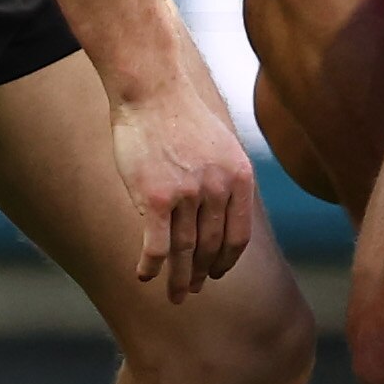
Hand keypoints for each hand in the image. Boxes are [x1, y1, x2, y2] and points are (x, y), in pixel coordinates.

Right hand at [110, 76, 258, 303]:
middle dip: (201, 274)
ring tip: (174, 295)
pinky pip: (157, 245)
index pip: (237, 235)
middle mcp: (219, 189)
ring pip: (184, 252)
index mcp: (239, 177)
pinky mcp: (157, 198)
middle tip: (191, 291)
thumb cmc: (178, 114)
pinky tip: (144, 276)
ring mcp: (189, 194)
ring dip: (178, 279)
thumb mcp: (218, 145)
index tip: (216, 274)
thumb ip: (223, 179)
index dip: (226, 261)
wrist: (150, 88)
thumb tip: (220, 214)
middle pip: (210, 247)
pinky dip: (151, 266)